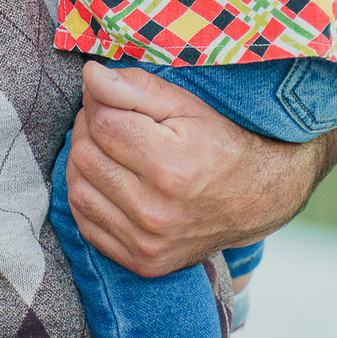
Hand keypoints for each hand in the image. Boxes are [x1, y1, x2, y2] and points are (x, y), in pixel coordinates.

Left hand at [65, 61, 336, 276]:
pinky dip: (88, 195)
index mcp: (170, 166)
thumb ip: (135, 88)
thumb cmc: (221, 141)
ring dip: (84, 160)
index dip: (98, 100)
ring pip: (78, 190)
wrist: (258, 199)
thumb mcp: (186, 104)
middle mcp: (155, 212)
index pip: (102, 123)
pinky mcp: (142, 263)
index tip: (108, 92)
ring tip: (107, 145)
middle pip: (85, 156)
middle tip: (108, 115)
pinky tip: (107, 177)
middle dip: (89, 127)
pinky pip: (86, 223)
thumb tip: (89, 75)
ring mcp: (147, 243)